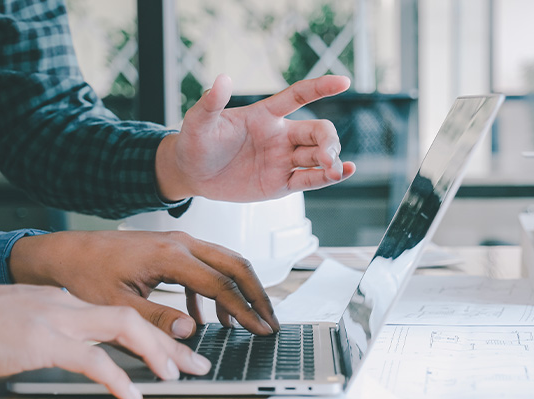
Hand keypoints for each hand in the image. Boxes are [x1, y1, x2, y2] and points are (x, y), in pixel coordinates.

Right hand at [0, 284, 210, 398]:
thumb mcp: (19, 320)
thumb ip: (49, 330)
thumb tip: (72, 351)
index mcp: (63, 299)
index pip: (120, 314)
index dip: (154, 333)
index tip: (176, 350)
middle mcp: (67, 304)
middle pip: (133, 317)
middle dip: (170, 342)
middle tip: (197, 364)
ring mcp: (56, 319)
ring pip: (124, 327)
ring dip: (156, 352)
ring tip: (177, 375)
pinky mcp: (42, 341)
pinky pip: (92, 359)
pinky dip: (117, 377)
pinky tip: (132, 395)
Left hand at [8, 230, 279, 338]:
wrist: (63, 253)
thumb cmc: (84, 276)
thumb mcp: (118, 305)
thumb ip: (156, 319)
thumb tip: (191, 330)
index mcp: (170, 256)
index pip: (221, 284)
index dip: (245, 310)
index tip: (261, 329)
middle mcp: (179, 243)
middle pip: (235, 264)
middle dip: (257, 294)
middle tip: (271, 322)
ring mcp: (177, 242)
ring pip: (224, 262)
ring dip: (240, 290)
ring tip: (248, 322)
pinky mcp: (170, 248)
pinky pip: (206, 266)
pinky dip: (216, 290)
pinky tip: (208, 317)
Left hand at [155, 74, 356, 201]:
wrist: (191, 172)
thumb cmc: (196, 141)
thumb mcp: (199, 121)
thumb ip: (211, 102)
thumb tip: (221, 79)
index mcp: (265, 115)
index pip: (299, 96)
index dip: (321, 87)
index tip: (343, 82)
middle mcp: (280, 136)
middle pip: (318, 132)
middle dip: (329, 141)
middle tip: (326, 156)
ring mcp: (282, 160)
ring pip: (318, 157)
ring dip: (331, 161)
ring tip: (333, 170)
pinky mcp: (280, 184)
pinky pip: (309, 180)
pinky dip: (327, 178)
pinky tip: (341, 174)